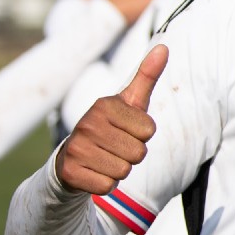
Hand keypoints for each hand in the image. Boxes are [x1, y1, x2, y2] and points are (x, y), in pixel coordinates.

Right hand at [55, 45, 165, 194]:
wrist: (72, 158)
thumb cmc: (110, 127)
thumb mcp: (129, 102)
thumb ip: (147, 76)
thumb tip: (165, 47)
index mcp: (104, 105)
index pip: (149, 130)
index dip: (143, 135)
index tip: (126, 130)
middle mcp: (87, 124)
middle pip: (139, 153)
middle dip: (132, 154)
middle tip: (115, 147)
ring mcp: (76, 149)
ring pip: (124, 171)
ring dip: (119, 169)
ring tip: (104, 158)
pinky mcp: (70, 173)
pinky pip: (108, 186)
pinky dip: (106, 184)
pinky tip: (94, 172)